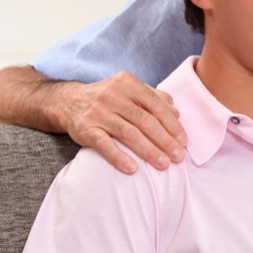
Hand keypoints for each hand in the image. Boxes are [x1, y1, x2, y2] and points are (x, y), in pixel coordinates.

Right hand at [54, 71, 187, 173]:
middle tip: (178, 157)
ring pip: (128, 133)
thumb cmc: (108, 98)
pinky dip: (119, 157)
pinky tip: (133, 169)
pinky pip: (104, 145)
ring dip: (148, 150)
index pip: (156, 105)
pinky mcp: (84, 128)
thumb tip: (177, 113)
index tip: (183, 141)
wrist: (68, 101)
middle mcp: (113, 95)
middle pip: (145, 121)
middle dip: (165, 140)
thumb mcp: (130, 91)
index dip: (172, 124)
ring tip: (163, 164)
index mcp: (128, 83)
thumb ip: (154, 98)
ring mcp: (97, 112)